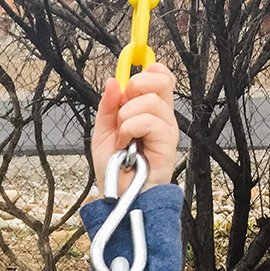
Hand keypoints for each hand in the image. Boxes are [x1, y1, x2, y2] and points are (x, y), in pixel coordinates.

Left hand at [91, 62, 178, 195]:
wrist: (118, 198)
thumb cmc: (114, 172)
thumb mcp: (102, 134)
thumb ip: (107, 107)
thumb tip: (112, 81)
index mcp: (149, 110)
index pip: (159, 74)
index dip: (144, 72)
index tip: (125, 90)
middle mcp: (161, 116)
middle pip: (162, 78)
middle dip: (136, 87)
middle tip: (123, 111)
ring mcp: (166, 128)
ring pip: (151, 99)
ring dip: (126, 117)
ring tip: (122, 138)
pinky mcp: (167, 142)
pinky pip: (149, 119)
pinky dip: (130, 129)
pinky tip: (126, 146)